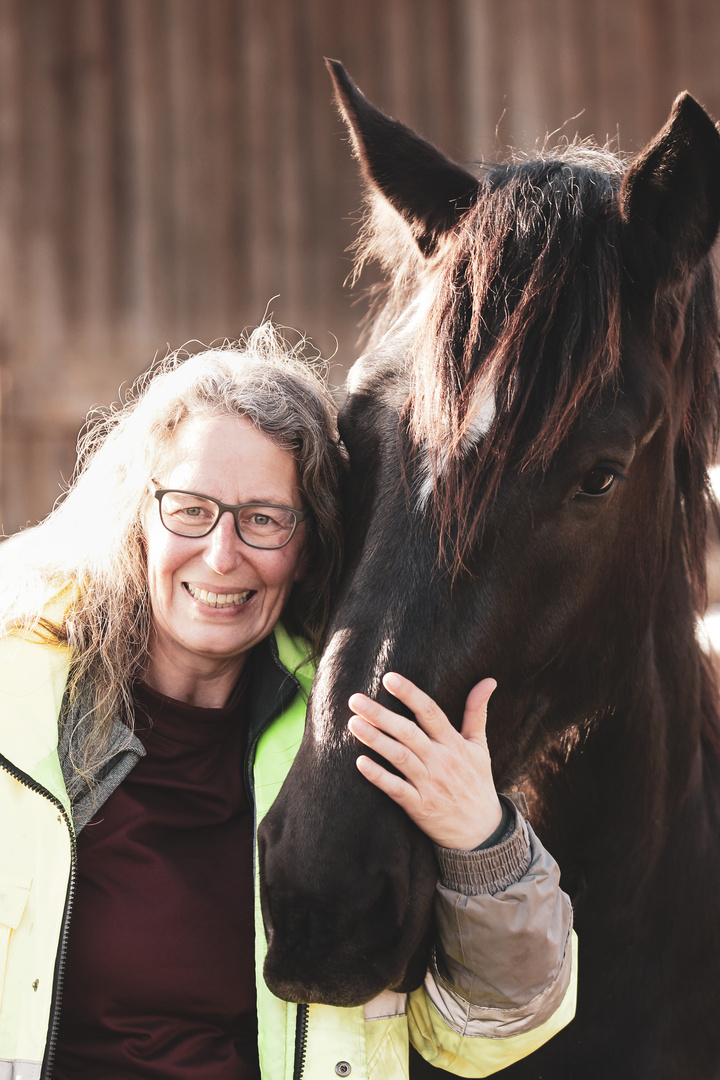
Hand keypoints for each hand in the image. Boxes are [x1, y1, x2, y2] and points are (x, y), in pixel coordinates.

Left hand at [348, 673, 502, 849]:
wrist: (482, 831)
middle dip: (381, 715)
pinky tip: (360, 762)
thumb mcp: (480, 746)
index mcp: (454, 743)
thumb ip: (477, 711)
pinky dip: (379, 776)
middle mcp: (441, 761)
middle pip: (408, 733)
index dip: (410, 694)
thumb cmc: (477, 782)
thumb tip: (488, 680)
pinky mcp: (419, 806)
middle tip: (355, 700)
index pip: (430, 712)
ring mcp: (429, 784)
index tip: (388, 678)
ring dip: (375, 740)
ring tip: (353, 723)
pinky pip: (396, 789)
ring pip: (399, 757)